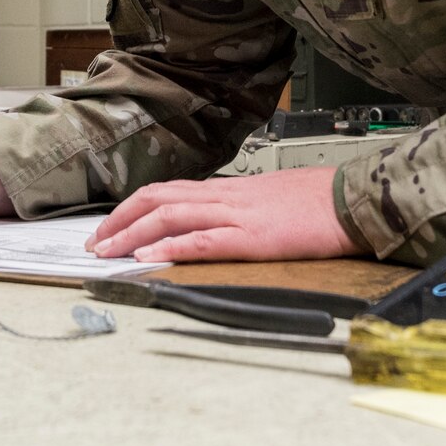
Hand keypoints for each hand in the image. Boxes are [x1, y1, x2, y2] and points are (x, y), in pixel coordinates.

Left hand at [85, 167, 364, 261]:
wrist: (352, 202)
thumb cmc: (317, 202)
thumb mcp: (267, 199)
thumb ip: (238, 207)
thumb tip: (213, 221)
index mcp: (226, 189)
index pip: (165, 191)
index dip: (131, 208)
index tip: (109, 227)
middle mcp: (223, 197)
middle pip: (156, 199)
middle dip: (118, 220)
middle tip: (94, 244)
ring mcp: (235, 215)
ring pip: (169, 216)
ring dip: (131, 234)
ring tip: (107, 252)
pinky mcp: (252, 238)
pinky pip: (203, 240)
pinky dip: (171, 246)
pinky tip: (148, 256)